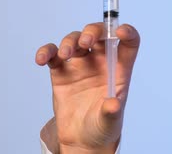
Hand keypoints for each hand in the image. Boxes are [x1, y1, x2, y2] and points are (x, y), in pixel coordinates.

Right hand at [35, 23, 139, 152]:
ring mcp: (81, 64)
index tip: (120, 31)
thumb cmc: (102, 126)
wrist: (82, 139)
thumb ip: (111, 111)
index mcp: (120, 68)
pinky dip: (47, 52)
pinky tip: (41, 59)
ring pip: (76, 40)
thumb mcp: (110, 121)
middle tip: (85, 42)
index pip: (129, 43)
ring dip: (69, 41)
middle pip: (100, 34)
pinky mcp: (62, 71)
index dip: (128, 32)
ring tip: (65, 54)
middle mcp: (101, 61)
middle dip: (92, 31)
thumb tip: (113, 105)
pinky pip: (53, 54)